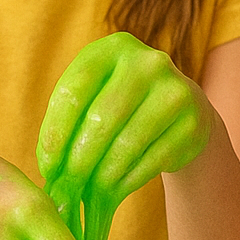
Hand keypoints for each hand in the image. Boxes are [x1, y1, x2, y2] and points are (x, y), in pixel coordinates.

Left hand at [37, 32, 213, 217]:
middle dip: (80, 158)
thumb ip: (70, 120)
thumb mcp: (94, 94)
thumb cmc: (122, 102)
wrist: (182, 106)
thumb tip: (50, 168)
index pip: (74, 91)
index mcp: (113, 48)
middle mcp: (148, 64)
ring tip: (90, 191)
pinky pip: (154, 159)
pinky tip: (117, 190)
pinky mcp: (192, 123)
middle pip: (102, 118)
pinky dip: (130, 179)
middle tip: (68, 184)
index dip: (56, 132)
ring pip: (129, 143)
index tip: (47, 165)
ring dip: (105, 174)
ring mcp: (175, 92)